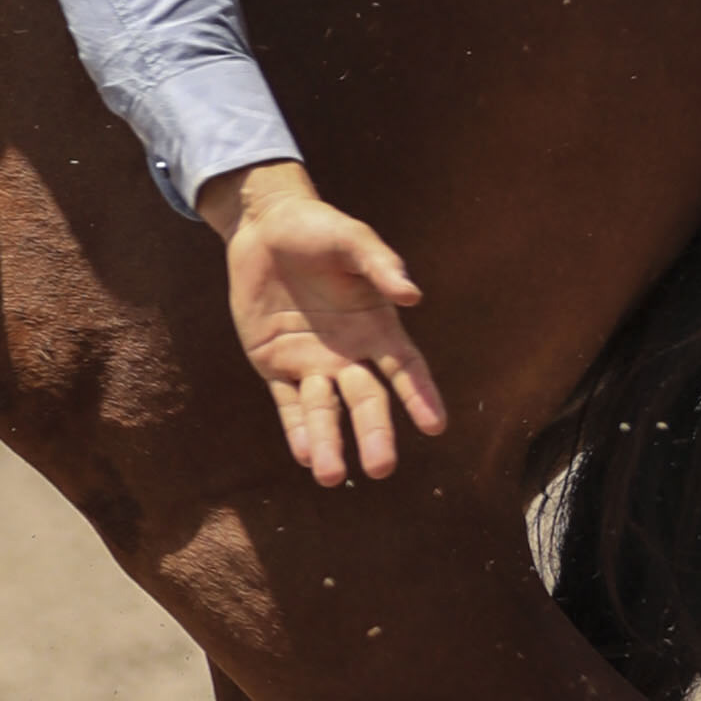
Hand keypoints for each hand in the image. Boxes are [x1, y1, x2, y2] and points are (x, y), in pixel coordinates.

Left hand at [195, 161, 447, 487]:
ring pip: (325, 411)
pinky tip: (304, 453)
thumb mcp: (352, 239)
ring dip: (329, 442)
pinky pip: (288, 403)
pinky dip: (297, 427)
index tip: (435, 426)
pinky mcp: (275, 365)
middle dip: (374, 433)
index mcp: (378, 328)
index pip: (407, 371)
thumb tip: (412, 294)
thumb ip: (380, 264)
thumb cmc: (320, 230)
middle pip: (367, 401)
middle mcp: (350, 354)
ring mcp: (312, 363)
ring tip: (328, 474)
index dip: (421, 397)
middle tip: (380, 467)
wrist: (265, 226)